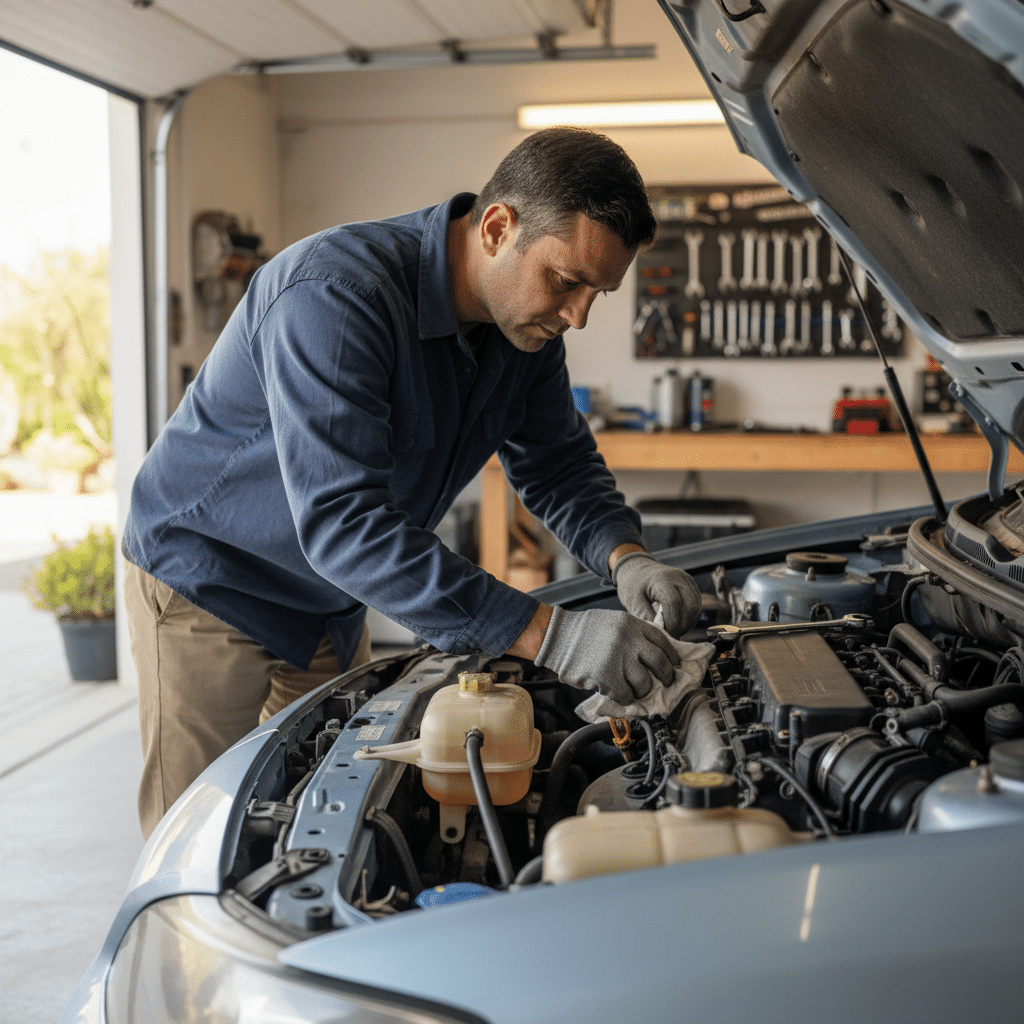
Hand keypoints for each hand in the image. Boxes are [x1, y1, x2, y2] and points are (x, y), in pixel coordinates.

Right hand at [533, 606, 680, 704]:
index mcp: (632, 625)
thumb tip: (652, 655)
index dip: (671, 656)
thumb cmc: (583, 630)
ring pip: (644, 684)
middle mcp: (630, 640)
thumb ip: (633, 634)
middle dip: (666, 676)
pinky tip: (617, 693)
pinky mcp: (608, 677)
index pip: (662, 641)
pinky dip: (624, 698)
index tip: (674, 664)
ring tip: (633, 689)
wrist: (558, 637)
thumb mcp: (614, 622)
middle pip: (660, 663)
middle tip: (666, 682)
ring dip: (641, 690)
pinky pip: (625, 695)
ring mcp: (619, 659)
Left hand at [612, 552, 701, 636]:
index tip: (665, 636)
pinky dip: (689, 618)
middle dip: (682, 626)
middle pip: (691, 607)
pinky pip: (696, 606)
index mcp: (661, 579)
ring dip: (687, 623)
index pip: (674, 603)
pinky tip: (676, 622)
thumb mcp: (633, 602)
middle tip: (669, 635)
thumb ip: (646, 617)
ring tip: (672, 629)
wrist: (638, 570)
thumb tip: (660, 635)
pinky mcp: (692, 586)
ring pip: (696, 608)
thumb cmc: (633, 586)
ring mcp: (687, 581)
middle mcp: (679, 578)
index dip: (672, 623)